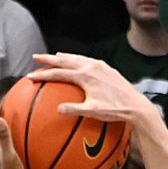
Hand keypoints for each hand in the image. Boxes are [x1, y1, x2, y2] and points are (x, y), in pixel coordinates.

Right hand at [27, 54, 156, 127]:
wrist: (136, 105)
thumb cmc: (115, 110)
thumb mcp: (92, 112)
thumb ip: (74, 109)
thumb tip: (58, 109)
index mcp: (85, 75)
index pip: (58, 73)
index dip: (43, 75)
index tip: (30, 77)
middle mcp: (91, 66)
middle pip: (65, 60)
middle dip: (49, 58)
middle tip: (36, 57)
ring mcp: (101, 66)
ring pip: (77, 57)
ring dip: (64, 57)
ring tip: (55, 56)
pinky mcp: (108, 68)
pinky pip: (88, 60)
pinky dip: (78, 59)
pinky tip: (79, 63)